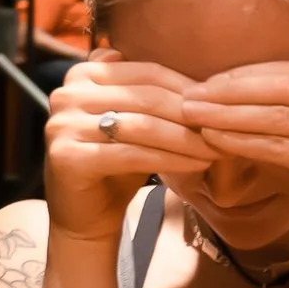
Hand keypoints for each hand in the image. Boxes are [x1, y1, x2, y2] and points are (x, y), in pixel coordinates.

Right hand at [44, 48, 214, 242]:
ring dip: (187, 139)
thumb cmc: (119, 163)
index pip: (148, 73)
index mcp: (84, 74)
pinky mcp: (67, 155)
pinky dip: (171, 159)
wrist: (87, 215)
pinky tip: (199, 165)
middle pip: (147, 98)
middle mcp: (67, 93)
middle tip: (226, 128)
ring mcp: (62, 123)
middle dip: (191, 115)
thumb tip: (213, 79)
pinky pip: (133, 154)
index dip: (189, 89)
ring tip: (218, 150)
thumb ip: (157, 94)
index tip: (223, 104)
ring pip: (143, 126)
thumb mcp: (138, 120)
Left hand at [179, 52, 288, 246]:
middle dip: (233, 91)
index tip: (211, 81)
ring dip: (229, 115)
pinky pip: (278, 146)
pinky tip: (212, 139)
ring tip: (194, 116)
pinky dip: (241, 141)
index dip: (251, 74)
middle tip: (192, 95)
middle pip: (285, 90)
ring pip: (278, 117)